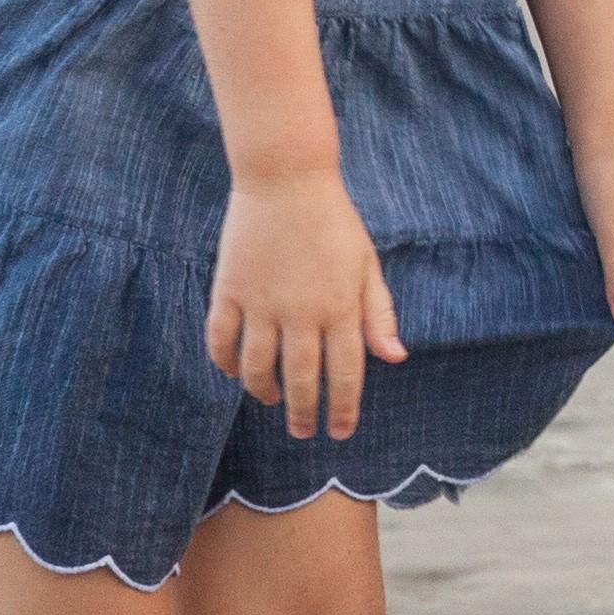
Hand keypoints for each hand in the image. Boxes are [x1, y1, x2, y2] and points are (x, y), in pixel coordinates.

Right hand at [206, 166, 402, 441]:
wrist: (287, 181)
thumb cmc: (335, 225)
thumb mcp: (367, 266)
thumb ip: (379, 314)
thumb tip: (394, 358)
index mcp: (341, 306)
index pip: (346, 372)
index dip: (343, 407)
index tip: (339, 433)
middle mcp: (301, 311)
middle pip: (300, 378)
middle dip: (303, 412)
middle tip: (303, 432)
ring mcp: (261, 302)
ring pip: (256, 367)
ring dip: (263, 391)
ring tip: (271, 400)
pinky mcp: (229, 290)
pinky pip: (219, 340)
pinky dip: (225, 363)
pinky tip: (236, 372)